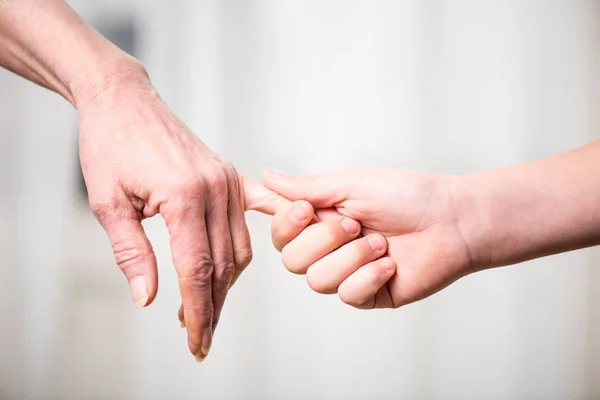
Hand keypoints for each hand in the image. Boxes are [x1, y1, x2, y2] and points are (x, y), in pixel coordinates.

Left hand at [77, 70, 283, 361]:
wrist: (124, 102)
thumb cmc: (110, 146)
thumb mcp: (107, 204)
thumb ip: (132, 253)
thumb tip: (148, 299)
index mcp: (183, 197)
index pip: (197, 270)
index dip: (198, 311)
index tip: (196, 341)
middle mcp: (215, 189)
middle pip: (223, 264)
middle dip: (212, 306)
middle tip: (200, 338)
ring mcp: (228, 180)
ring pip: (240, 247)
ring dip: (226, 283)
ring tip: (207, 308)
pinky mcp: (230, 175)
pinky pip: (256, 213)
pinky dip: (256, 240)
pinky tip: (267, 257)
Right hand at [263, 167, 472, 308]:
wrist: (452, 221)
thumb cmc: (408, 195)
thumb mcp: (353, 184)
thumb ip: (308, 187)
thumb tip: (268, 176)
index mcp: (322, 219)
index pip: (281, 232)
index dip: (287, 225)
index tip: (308, 209)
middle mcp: (329, 248)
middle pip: (292, 260)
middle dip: (324, 240)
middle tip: (356, 224)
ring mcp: (348, 273)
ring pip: (317, 280)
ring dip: (351, 257)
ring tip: (381, 242)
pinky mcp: (368, 294)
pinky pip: (348, 294)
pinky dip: (369, 275)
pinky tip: (390, 263)